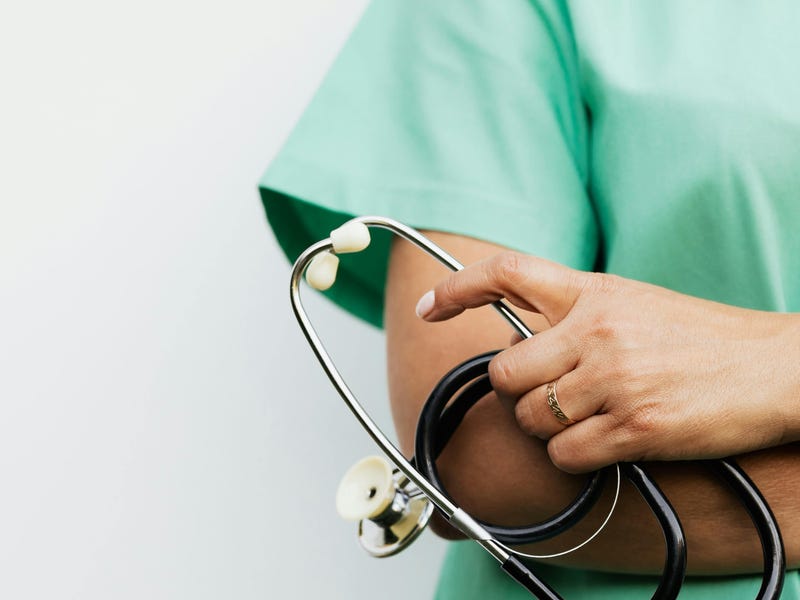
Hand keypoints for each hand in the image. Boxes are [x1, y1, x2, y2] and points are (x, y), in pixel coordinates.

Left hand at [415, 252, 799, 472]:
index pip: (507, 273)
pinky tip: (604, 443)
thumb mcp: (635, 304)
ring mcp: (614, 379)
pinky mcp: (634, 427)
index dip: (457, 288)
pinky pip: (564, 455)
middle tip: (547, 394)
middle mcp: (597, 330)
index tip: (430, 305)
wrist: (779, 368)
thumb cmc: (706, 338)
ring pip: (530, 419)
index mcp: (596, 291)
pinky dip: (573, 457)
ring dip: (548, 428)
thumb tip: (520, 342)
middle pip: (505, 372)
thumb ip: (577, 314)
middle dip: (515, 392)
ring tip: (590, 417)